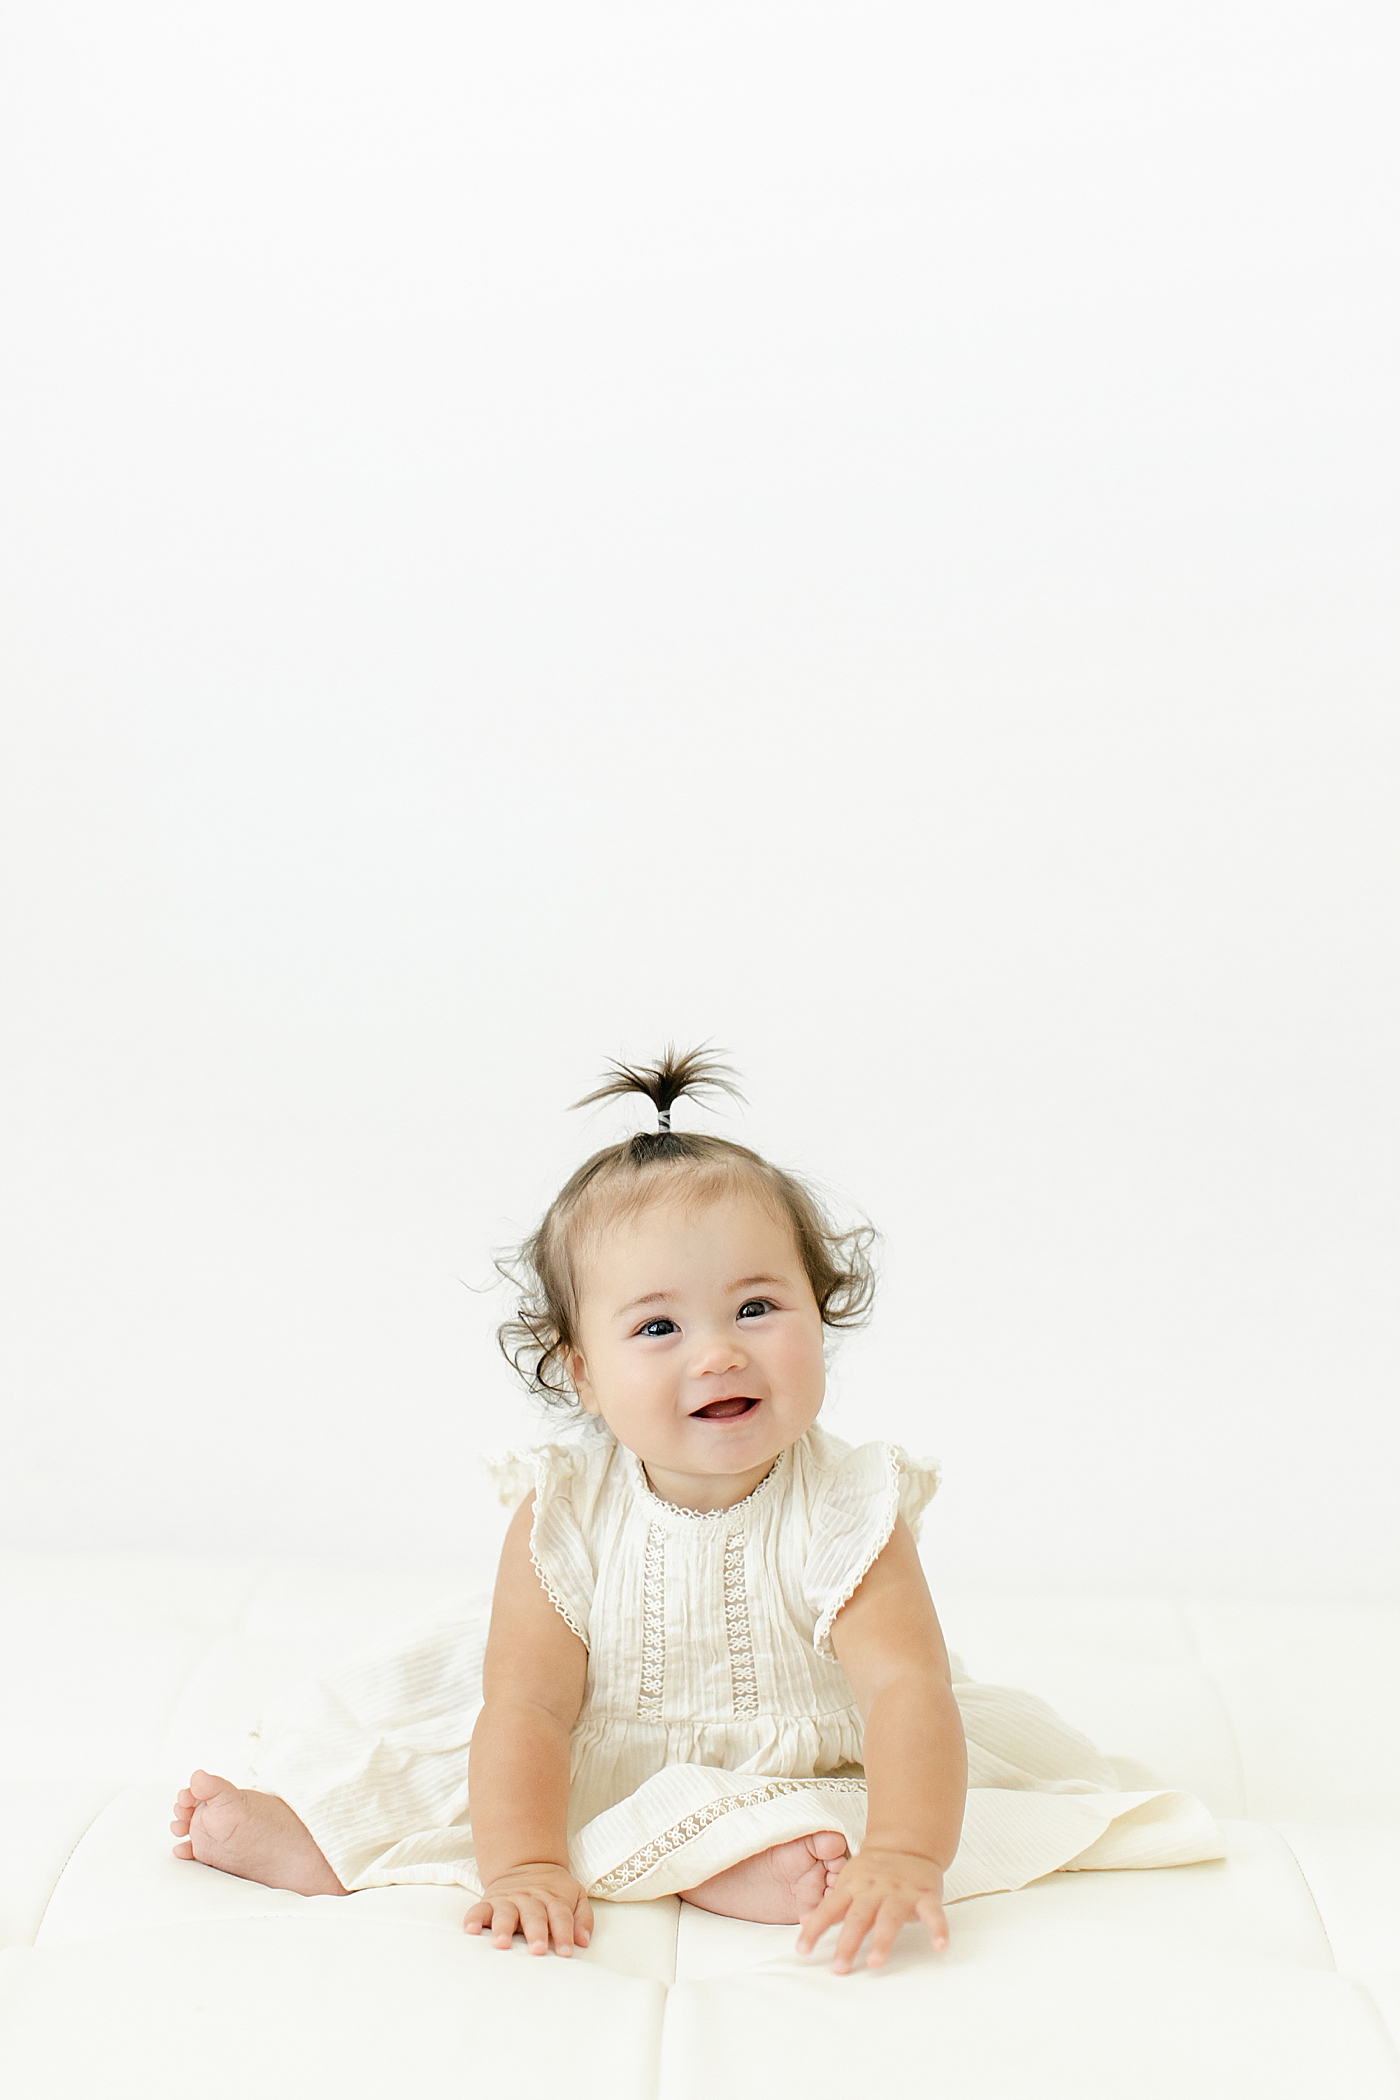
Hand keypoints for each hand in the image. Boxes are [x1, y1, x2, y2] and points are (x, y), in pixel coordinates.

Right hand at [464, 1863, 593, 1956]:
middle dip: (536, 1932)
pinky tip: (471, 1930)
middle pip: (534, 1915)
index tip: (566, 1953)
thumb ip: (582, 1917)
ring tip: (502, 1944)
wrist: (526, 1863)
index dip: (564, 1933)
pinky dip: (473, 1918)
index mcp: (553, 1899)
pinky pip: (479, 1909)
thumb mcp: (575, 1896)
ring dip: (503, 1927)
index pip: (560, 1915)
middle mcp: (530, 1899)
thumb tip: (583, 1941)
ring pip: (506, 1912)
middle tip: (538, 1950)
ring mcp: (508, 1900)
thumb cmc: (554, 1891)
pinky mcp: (489, 1902)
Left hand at [795, 1847, 947, 1972]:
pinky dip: (938, 1929)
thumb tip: (802, 1920)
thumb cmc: (872, 1872)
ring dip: (883, 1939)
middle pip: (858, 1917)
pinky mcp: (925, 1895)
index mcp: (852, 1888)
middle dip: (848, 1943)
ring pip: (891, 1917)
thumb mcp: (847, 1883)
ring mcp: (900, 1892)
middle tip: (839, 1968)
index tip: (802, 1950)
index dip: (814, 1928)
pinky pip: (933, 1913)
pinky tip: (940, 1946)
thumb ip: (829, 1906)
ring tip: (876, 1962)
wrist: (906, 1843)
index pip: (829, 1909)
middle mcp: (874, 1890)